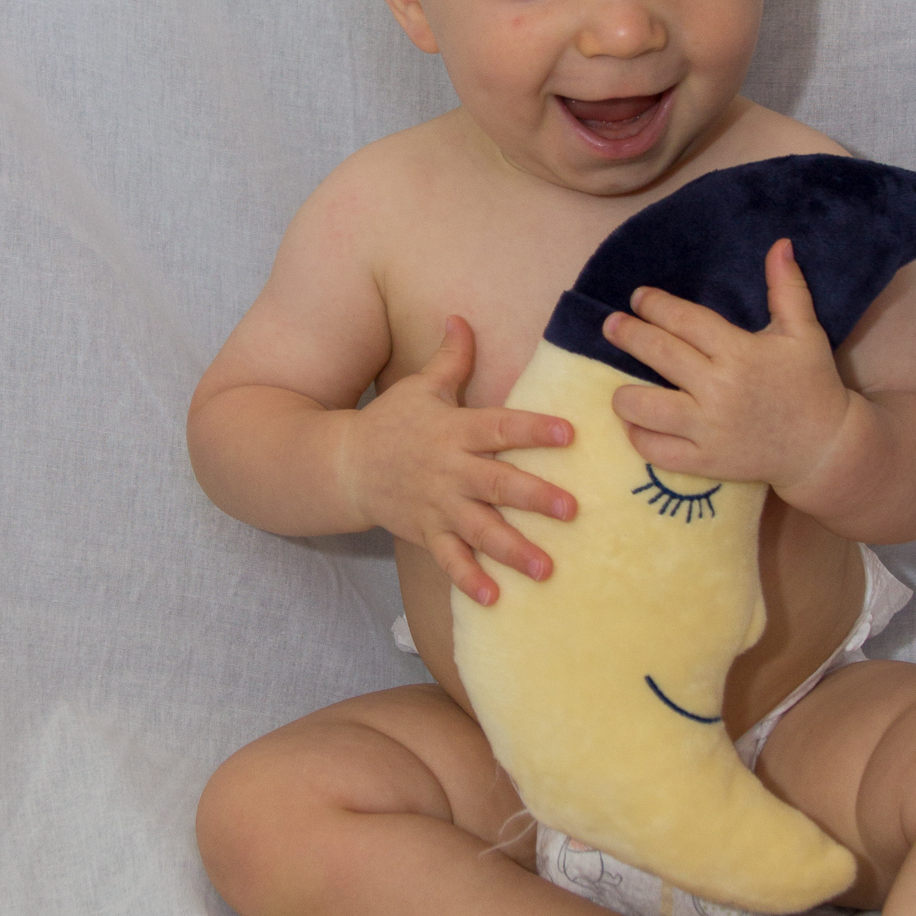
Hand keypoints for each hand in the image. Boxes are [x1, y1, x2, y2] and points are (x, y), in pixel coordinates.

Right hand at [339, 317, 575, 604]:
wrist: (344, 466)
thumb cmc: (392, 422)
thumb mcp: (420, 386)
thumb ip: (450, 357)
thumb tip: (461, 316)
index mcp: (454, 430)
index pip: (499, 427)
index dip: (534, 428)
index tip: (570, 432)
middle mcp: (448, 470)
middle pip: (496, 484)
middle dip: (533, 497)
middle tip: (571, 509)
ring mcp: (436, 506)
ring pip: (478, 530)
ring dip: (512, 550)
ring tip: (546, 569)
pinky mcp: (426, 533)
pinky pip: (449, 561)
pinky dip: (469, 581)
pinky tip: (495, 599)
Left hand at [602, 238, 853, 500]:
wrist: (826, 448)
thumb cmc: (812, 384)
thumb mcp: (805, 332)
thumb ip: (788, 288)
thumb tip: (780, 244)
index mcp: (740, 352)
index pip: (684, 320)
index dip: (656, 305)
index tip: (638, 298)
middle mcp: (719, 389)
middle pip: (658, 353)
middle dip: (627, 334)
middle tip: (611, 325)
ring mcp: (709, 428)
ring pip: (645, 408)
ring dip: (624, 394)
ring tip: (618, 386)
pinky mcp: (706, 461)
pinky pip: (656, 450)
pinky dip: (638, 437)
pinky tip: (635, 423)